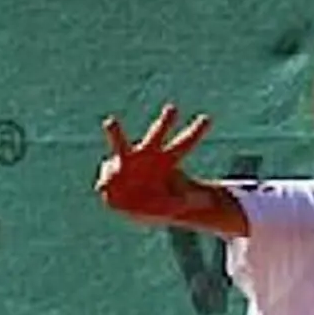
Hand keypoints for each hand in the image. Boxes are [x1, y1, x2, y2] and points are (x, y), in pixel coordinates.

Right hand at [95, 104, 211, 219]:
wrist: (136, 204)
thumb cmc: (162, 200)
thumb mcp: (177, 205)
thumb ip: (181, 202)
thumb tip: (184, 202)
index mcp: (167, 160)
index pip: (184, 143)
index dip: (196, 132)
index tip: (207, 118)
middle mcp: (147, 153)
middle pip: (157, 134)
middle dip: (165, 122)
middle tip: (174, 108)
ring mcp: (126, 161)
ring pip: (120, 143)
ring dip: (115, 131)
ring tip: (110, 121)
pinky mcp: (110, 173)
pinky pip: (107, 176)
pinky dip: (106, 179)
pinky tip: (105, 187)